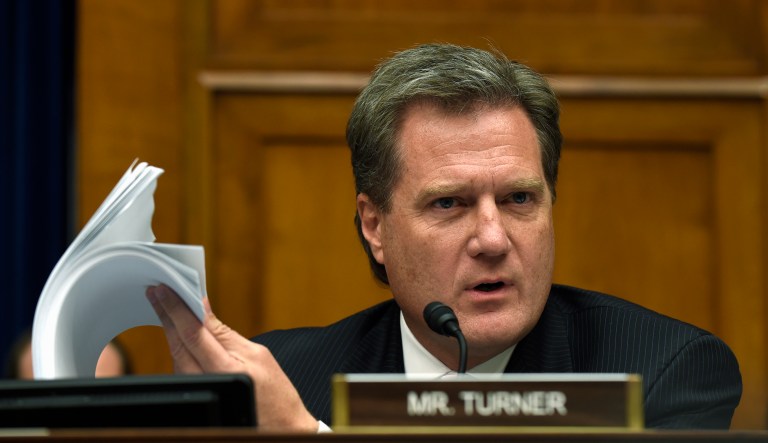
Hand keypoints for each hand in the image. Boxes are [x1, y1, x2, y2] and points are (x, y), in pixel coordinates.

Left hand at [146, 284, 317, 431]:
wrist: (279, 427)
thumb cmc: (275, 394)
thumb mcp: (258, 355)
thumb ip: (225, 333)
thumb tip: (204, 309)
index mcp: (226, 370)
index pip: (193, 333)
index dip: (176, 309)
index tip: (164, 291)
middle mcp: (205, 383)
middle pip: (178, 342)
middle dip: (166, 315)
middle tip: (157, 292)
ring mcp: (197, 391)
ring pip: (176, 354)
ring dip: (170, 329)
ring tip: (164, 305)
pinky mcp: (194, 395)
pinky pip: (181, 366)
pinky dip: (177, 344)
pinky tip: (176, 331)